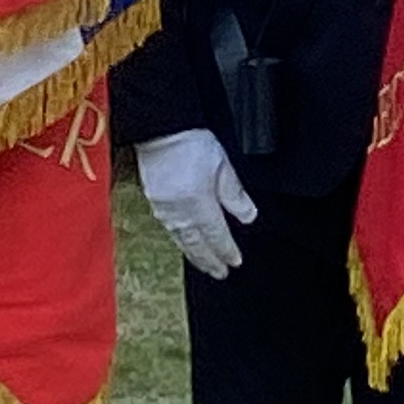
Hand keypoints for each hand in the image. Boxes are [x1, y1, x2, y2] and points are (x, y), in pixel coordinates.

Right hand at [136, 129, 257, 278]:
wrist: (161, 130)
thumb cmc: (191, 143)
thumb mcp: (223, 167)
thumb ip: (235, 195)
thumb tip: (248, 217)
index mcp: (199, 205)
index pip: (216, 236)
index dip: (226, 251)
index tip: (235, 262)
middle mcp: (180, 213)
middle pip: (197, 245)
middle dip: (210, 261)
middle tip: (220, 273)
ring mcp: (164, 209)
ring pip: (181, 241)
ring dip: (194, 255)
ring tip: (204, 264)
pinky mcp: (155, 202)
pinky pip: (169, 230)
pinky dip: (180, 241)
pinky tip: (184, 242)